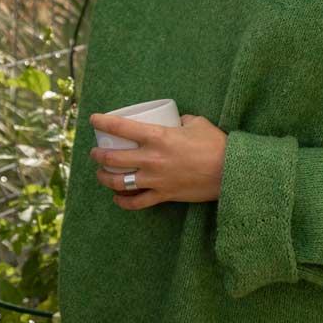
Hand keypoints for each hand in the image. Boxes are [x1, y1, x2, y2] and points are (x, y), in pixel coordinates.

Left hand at [88, 113, 226, 209]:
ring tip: (100, 174)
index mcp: (157, 136)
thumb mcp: (196, 122)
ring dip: (104, 178)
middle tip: (95, 152)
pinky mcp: (163, 195)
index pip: (120, 127)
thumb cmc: (215, 144)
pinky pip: (137, 203)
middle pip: (112, 158)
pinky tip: (117, 197)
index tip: (93, 119)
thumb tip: (175, 120)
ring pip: (119, 182)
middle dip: (98, 155)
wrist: (230, 171)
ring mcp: (155, 179)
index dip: (102, 122)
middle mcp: (151, 158)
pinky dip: (123, 202)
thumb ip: (181, 120)